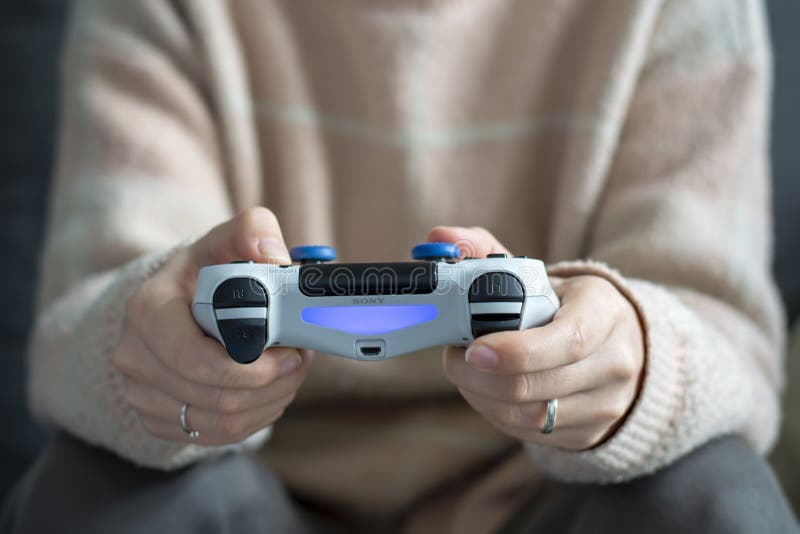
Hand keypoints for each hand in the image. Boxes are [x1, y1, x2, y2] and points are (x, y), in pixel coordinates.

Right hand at [113, 207, 311, 445]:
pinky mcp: (159, 420)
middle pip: (217, 397)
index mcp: (147, 311)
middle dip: (273, 385)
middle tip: (299, 362)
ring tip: (289, 374)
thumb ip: (252, 232)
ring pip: (222, 421)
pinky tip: (269, 392)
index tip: (289, 353)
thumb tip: (274, 255)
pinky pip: (217, 435)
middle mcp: (135, 358)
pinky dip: (255, 418)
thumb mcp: (225, 241)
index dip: (251, 369)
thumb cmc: (203, 273)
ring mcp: (143, 394)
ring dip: (270, 402)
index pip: (195, 361)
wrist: (173, 304)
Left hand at [429, 226, 644, 449]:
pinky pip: (530, 433)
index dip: (515, 351)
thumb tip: (439, 237)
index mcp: (605, 312)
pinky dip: (496, 413)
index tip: (472, 349)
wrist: (617, 346)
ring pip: (529, 415)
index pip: (568, 340)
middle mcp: (616, 362)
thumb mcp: (539, 274)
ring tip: (465, 371)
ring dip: (481, 395)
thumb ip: (485, 252)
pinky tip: (483, 391)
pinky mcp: (589, 433)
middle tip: (454, 357)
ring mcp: (606, 403)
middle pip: (537, 384)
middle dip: (480, 375)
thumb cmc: (564, 306)